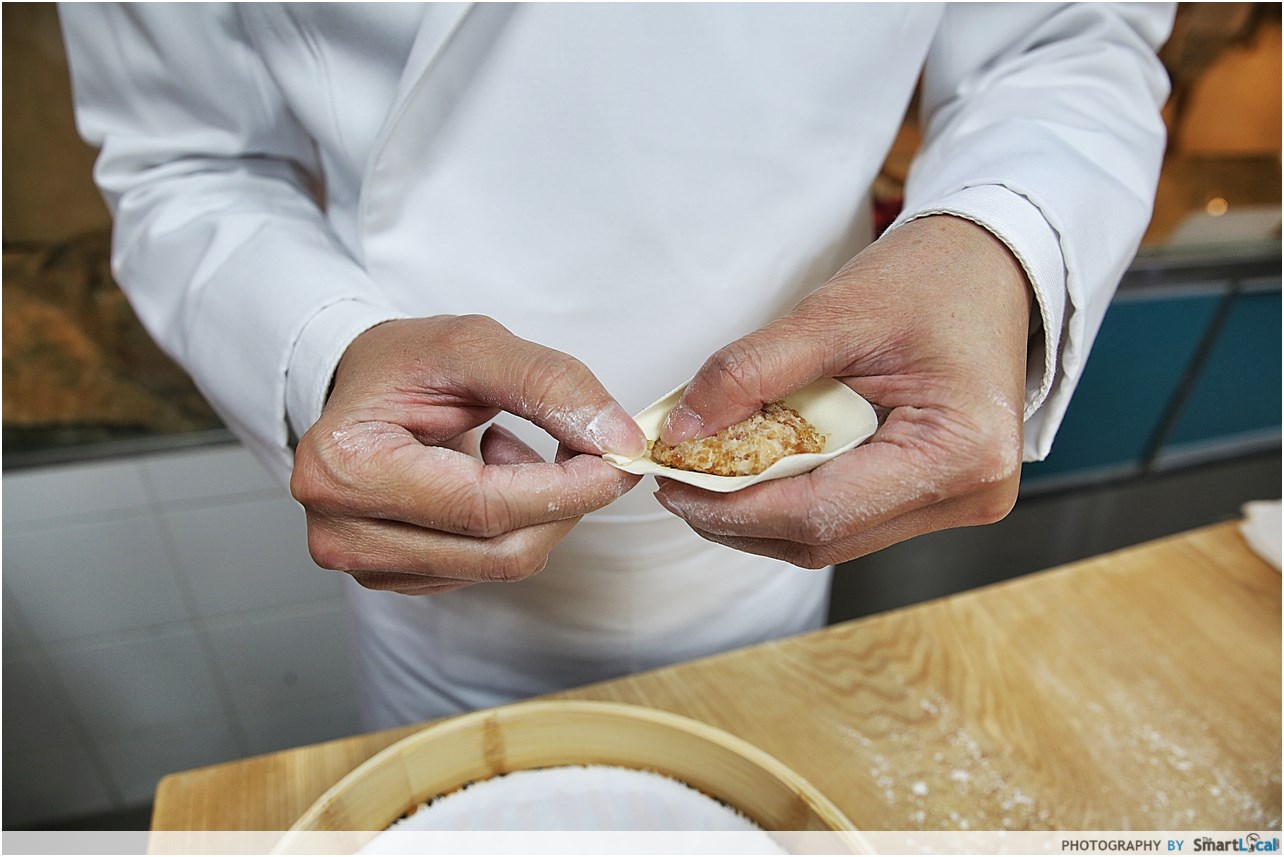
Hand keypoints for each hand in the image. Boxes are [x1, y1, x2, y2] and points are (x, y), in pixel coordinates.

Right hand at [291, 315, 645, 593]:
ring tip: (506, 447)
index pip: (483, 506)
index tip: (619, 459)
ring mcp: (365, 563)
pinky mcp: (394, 578)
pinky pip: (487, 568)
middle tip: (583, 446)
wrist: (362, 388)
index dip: (566, 488)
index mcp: (346, 468)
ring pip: (502, 564)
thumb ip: (547, 383)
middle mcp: (342, 531)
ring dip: (538, 509)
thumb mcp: (472, 345)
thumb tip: (615, 440)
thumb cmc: (404, 363)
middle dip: (564, 502)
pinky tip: (486, 476)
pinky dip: (514, 523)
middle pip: (499, 550)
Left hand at [654, 215, 1032, 567]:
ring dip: (758, 513)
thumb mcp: (835, 312)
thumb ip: (753, 371)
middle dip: (736, 515)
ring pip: (829, 537)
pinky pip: (847, 517)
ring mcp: (955, 503)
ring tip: (701, 474)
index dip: (733, 506)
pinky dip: (790, 499)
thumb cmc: (932, 278)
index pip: (821, 512)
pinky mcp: (934, 496)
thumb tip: (684, 428)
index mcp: (959, 452)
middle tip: (673, 480)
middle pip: (822, 538)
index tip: (671, 481)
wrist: (990, 267)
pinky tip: (751, 471)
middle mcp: (968, 494)